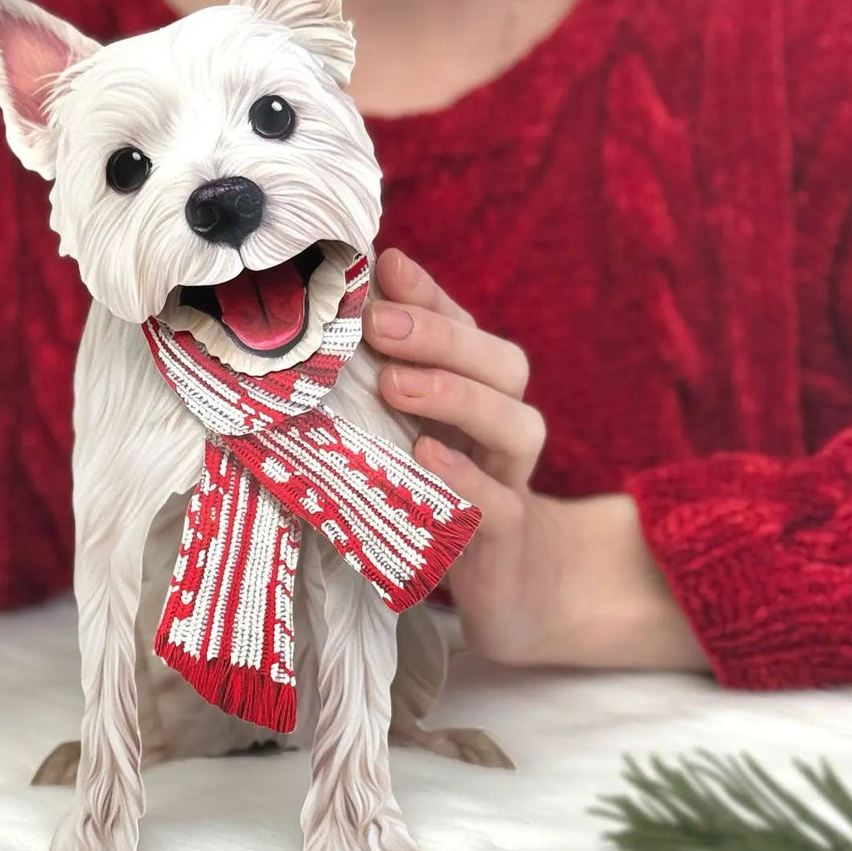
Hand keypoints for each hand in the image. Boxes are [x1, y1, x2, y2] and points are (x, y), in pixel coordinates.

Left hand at [364, 248, 707, 671]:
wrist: (497, 581)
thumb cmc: (433, 489)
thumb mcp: (400, 427)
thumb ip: (379, 371)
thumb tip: (335, 308)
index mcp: (478, 388)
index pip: (464, 326)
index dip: (430, 295)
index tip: (385, 268)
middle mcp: (504, 425)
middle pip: (502, 364)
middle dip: (441, 338)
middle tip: (380, 324)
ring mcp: (511, 480)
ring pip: (516, 427)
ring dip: (457, 397)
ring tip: (396, 386)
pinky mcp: (505, 539)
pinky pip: (499, 504)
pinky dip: (467, 479)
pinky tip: (425, 459)